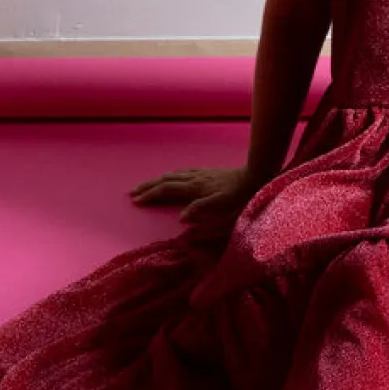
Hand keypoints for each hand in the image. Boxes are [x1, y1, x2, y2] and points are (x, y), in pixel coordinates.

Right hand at [129, 165, 262, 225]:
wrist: (256, 175)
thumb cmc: (240, 194)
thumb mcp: (222, 205)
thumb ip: (201, 209)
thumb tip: (181, 217)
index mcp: (195, 188)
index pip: (166, 190)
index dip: (150, 195)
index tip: (136, 201)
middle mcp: (194, 178)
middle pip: (165, 181)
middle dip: (148, 186)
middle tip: (132, 192)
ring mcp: (201, 173)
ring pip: (173, 175)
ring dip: (158, 180)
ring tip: (147, 184)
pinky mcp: (208, 172)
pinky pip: (183, 172)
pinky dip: (173, 175)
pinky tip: (174, 176)